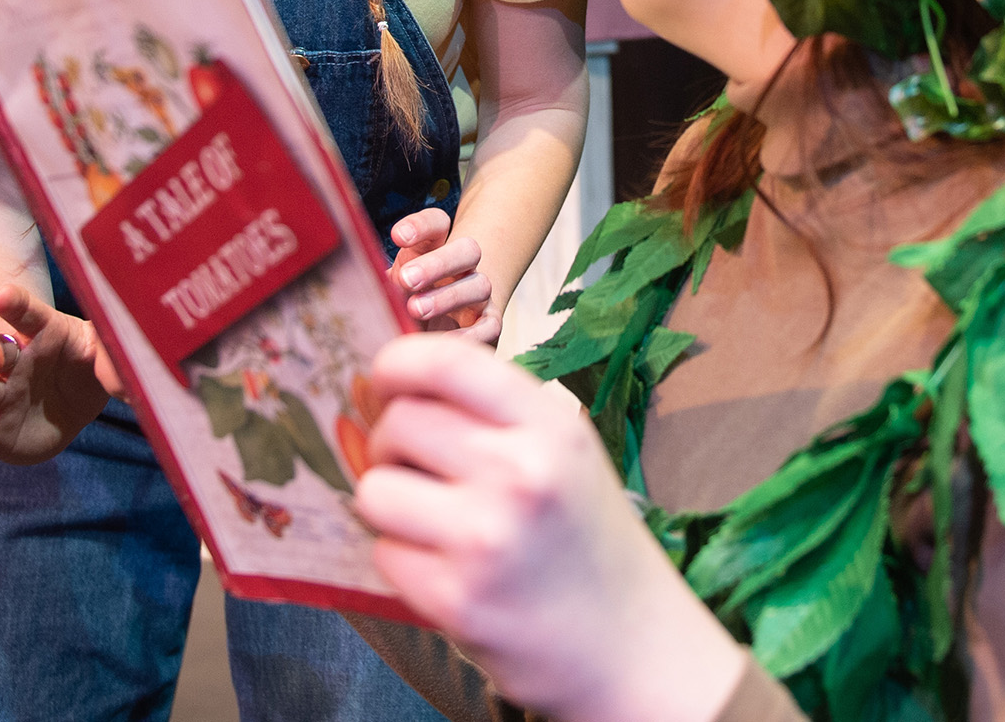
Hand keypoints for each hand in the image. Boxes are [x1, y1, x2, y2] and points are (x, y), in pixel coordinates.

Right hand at [0, 283, 128, 464]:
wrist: (73, 402)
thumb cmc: (87, 363)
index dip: (14, 305)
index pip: (29, 315)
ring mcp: (2, 393)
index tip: (1, 296)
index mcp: (44, 333)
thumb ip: (114, 356)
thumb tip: (128, 367)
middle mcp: (16, 360)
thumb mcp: (107, 352)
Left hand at [354, 335, 746, 721]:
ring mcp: (486, 538)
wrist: (628, 643)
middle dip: (391, 445)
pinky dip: (403, 559)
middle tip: (417, 469)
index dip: (396, 364)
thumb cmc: (583, 538)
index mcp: (551, 426)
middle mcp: (521, 472)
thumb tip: (392, 388)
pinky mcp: (456, 599)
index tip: (384, 382)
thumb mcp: (563, 452)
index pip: (446, 362)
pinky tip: (446, 568)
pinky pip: (384, 554)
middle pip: (399, 423)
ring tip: (432, 521)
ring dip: (390, 504)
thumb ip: (492, 414)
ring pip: (376, 490)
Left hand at [388, 208, 500, 343]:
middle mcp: (463, 268)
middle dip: (438, 263)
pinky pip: (490, 326)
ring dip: (447, 297)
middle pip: (468, 249)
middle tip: (407, 279)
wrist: (437, 338)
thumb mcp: (388, 291)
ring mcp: (480, 296)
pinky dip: (469, 334)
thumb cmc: (404, 308)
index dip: (421, 225)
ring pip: (479, 285)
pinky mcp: (490, 326)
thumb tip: (363, 282)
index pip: (437, 224)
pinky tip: (442, 340)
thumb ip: (379, 284)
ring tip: (415, 310)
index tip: (397, 236)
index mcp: (434, 250)